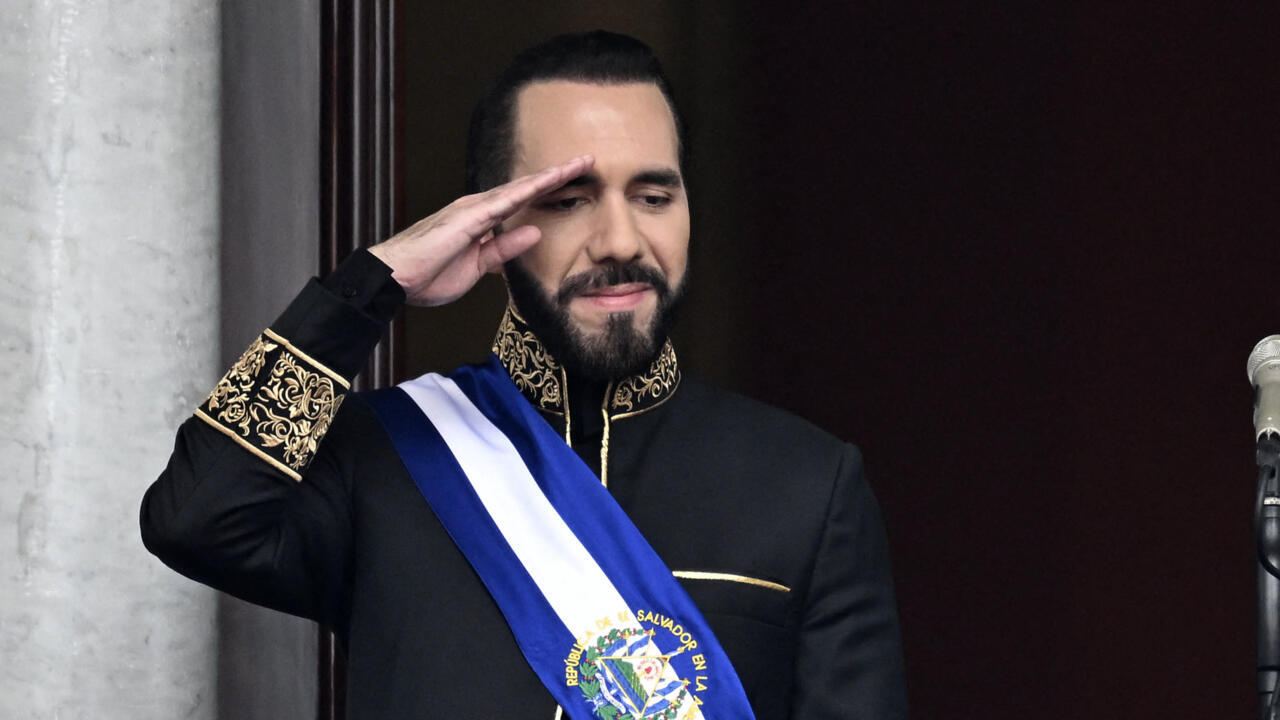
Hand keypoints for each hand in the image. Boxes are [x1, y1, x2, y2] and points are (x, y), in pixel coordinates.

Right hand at [368, 155, 593, 305]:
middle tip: (587, 160)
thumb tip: (533, 232)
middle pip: (525, 188)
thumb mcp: (479, 266)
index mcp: (481, 220)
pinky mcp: (465, 218)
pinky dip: (524, 191)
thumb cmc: (428, 274)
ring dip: (548, 176)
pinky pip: (501, 202)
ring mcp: (472, 210)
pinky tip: (544, 182)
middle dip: (556, 174)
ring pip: (518, 188)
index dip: (549, 190)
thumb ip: (505, 249)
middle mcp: (478, 208)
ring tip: (577, 164)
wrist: (393, 279)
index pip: (522, 201)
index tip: (575, 180)